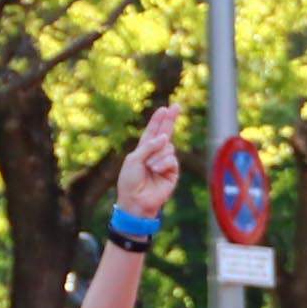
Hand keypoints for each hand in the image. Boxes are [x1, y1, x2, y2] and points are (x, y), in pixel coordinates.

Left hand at [114, 104, 182, 219]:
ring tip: (149, 168)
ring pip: (167, 147)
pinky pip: (171, 159)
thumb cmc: (130, 181)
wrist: (136, 201)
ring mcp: (165, 162)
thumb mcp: (134, 160)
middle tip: (176, 106)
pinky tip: (156, 171)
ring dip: (157, 156)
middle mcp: (155, 154)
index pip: (152, 131)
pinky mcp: (172, 172)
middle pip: (166, 133)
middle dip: (170, 120)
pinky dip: (163, 163)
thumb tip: (165, 138)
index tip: (163, 109)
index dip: (158, 120)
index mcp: (144, 149)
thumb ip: (148, 147)